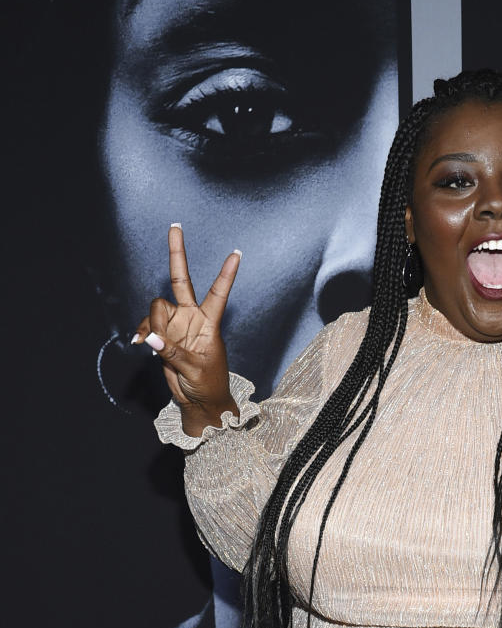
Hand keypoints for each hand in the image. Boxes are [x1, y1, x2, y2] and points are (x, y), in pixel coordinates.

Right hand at [132, 225, 241, 435]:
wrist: (199, 401)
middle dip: (177, 253)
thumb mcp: (195, 369)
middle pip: (181, 280)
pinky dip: (141, 331)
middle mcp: (191, 317)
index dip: (226, 274)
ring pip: (156, 307)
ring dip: (150, 321)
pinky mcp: (162, 335)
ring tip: (151, 342)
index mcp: (209, 322)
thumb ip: (171, 351)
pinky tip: (140, 342)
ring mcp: (175, 324)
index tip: (236, 253)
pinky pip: (146, 325)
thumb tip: (148, 337)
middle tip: (175, 226)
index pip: (219, 292)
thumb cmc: (208, 385)